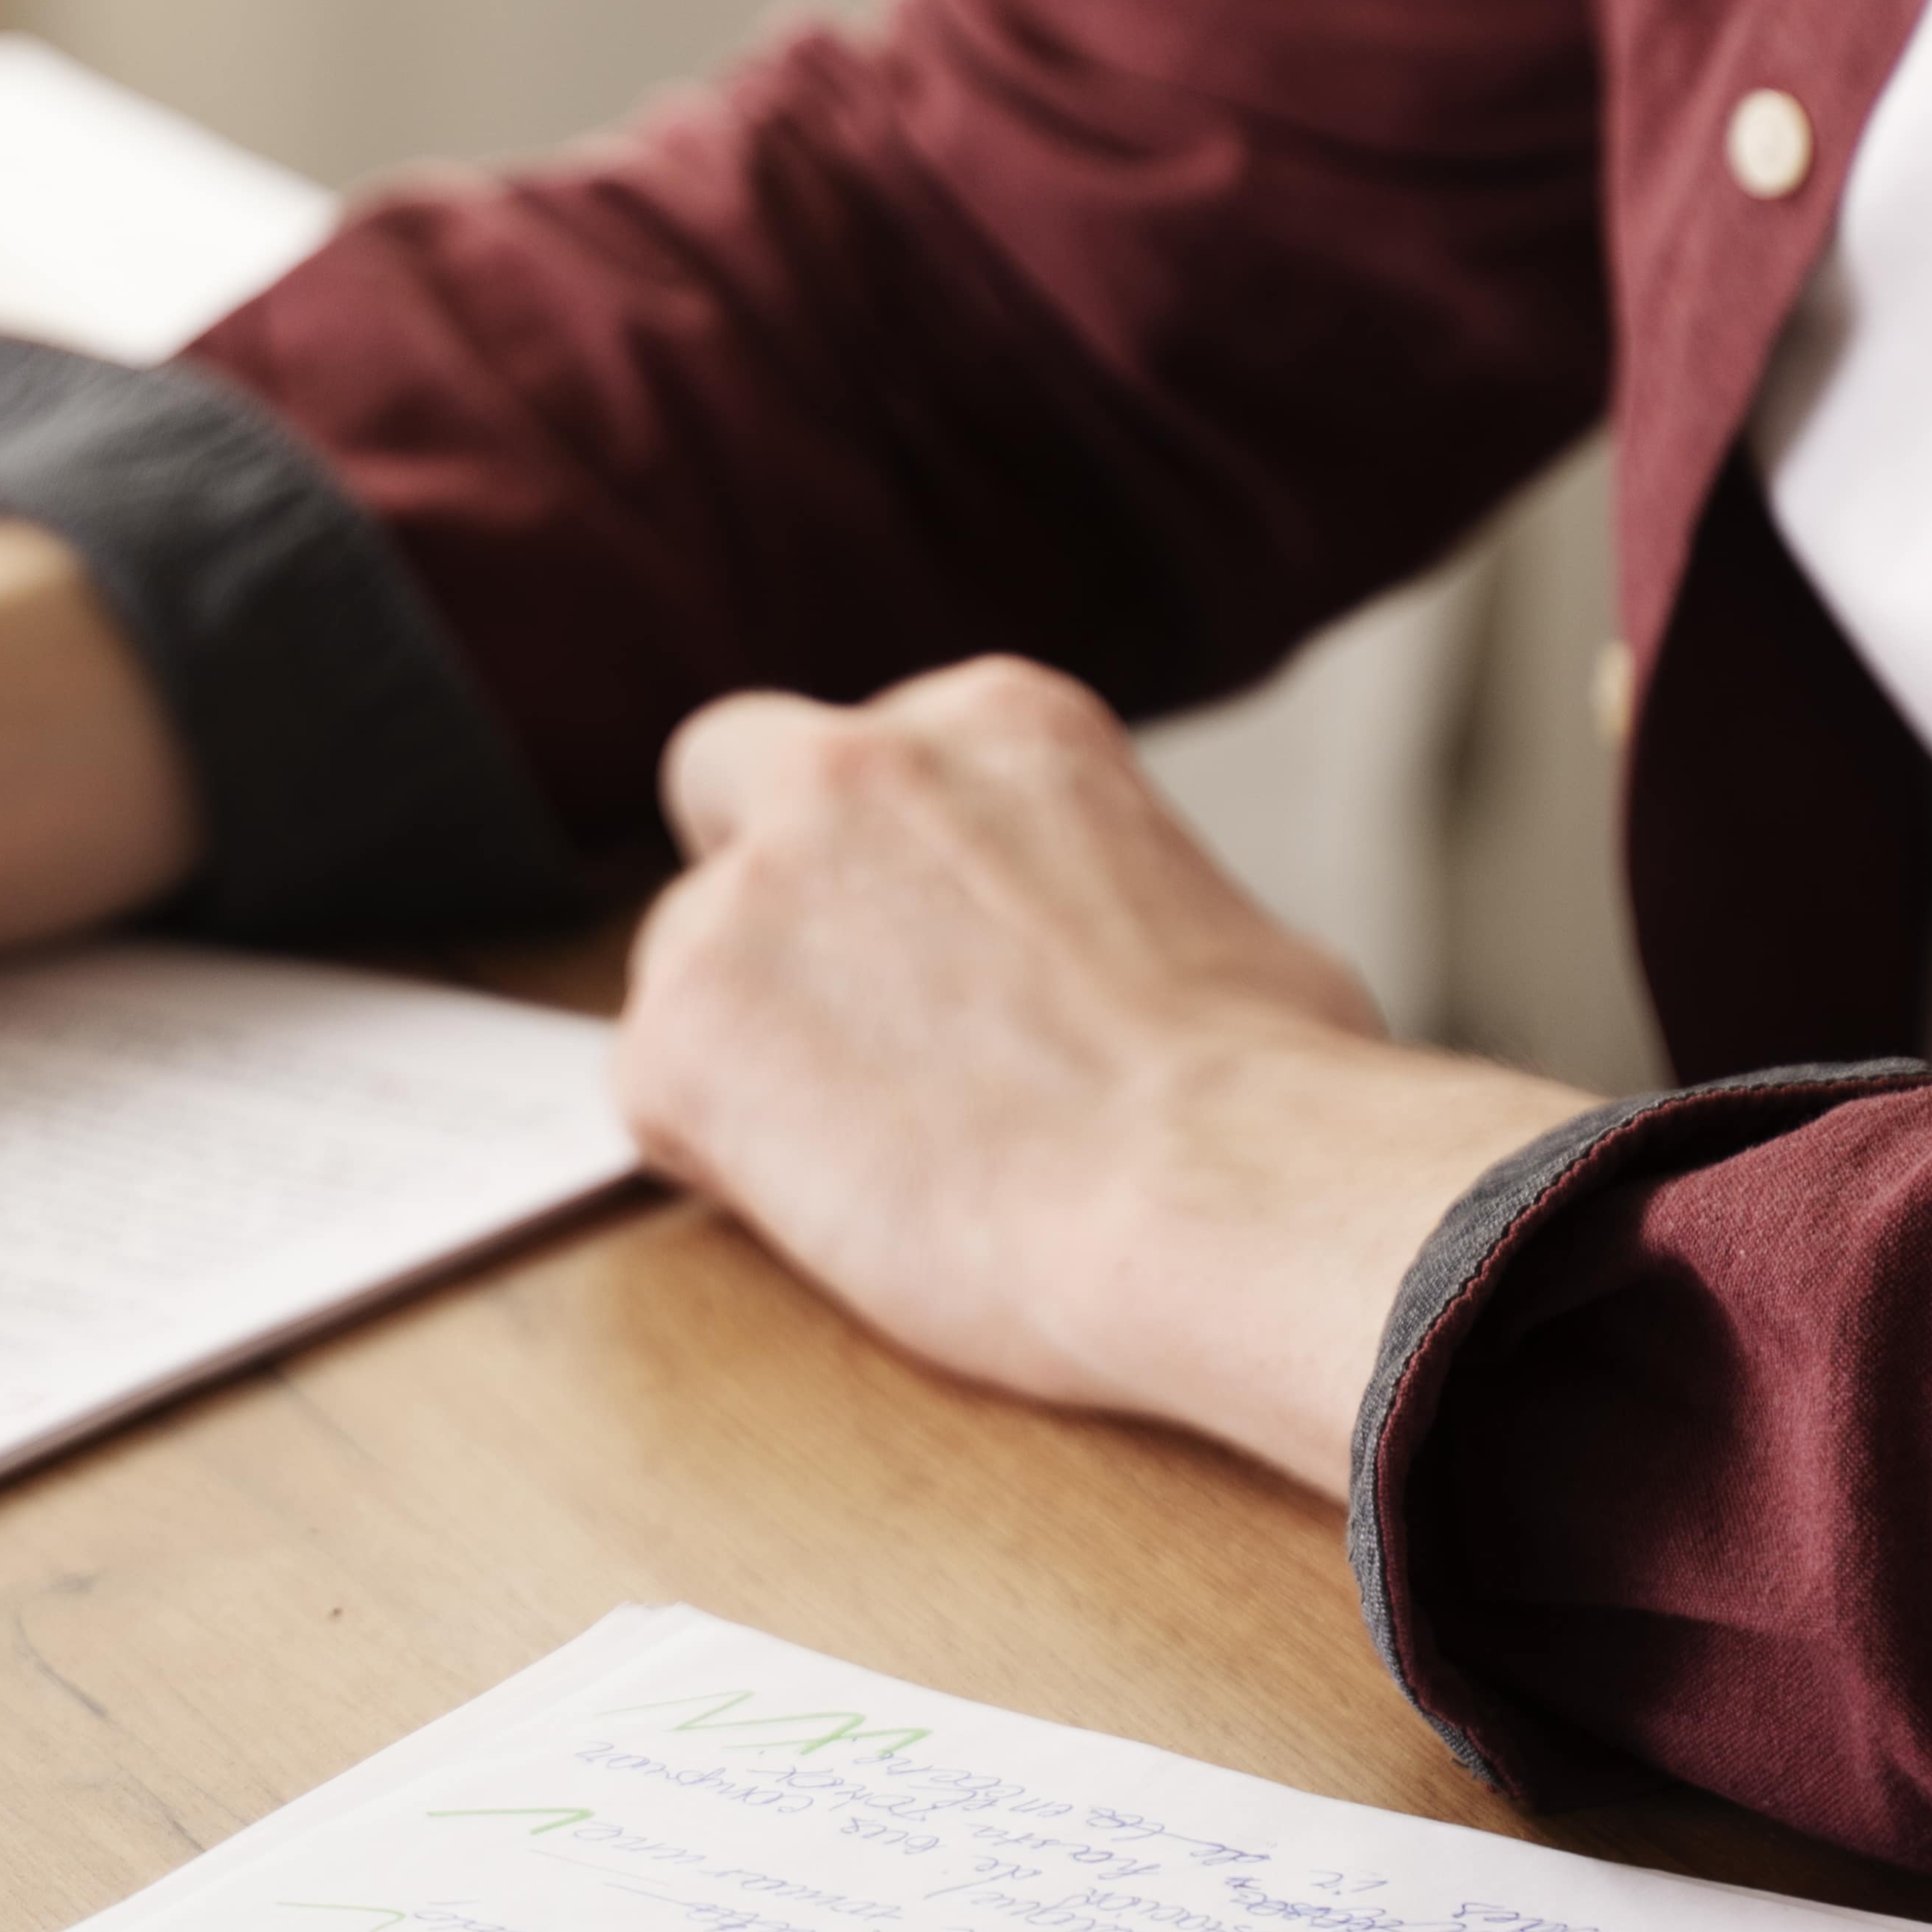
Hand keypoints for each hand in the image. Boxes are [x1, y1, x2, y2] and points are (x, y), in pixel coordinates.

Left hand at [618, 655, 1590, 1498]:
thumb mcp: (1212, 904)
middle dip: (751, 875)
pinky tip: (843, 1212)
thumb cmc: (1273, 1090)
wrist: (1216, 1191)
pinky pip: (659, 1095)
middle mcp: (851, 768)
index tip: (920, 948)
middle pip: (723, 778)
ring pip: (685, 958)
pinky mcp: (683, 1032)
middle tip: (823, 1011)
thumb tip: (1112, 972)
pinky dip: (723, 1158)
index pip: (876, 750)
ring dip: (750, 1042)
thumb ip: (1103, 893)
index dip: (883, 855)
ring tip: (879, 1163)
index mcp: (995, 719)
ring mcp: (749, 892)